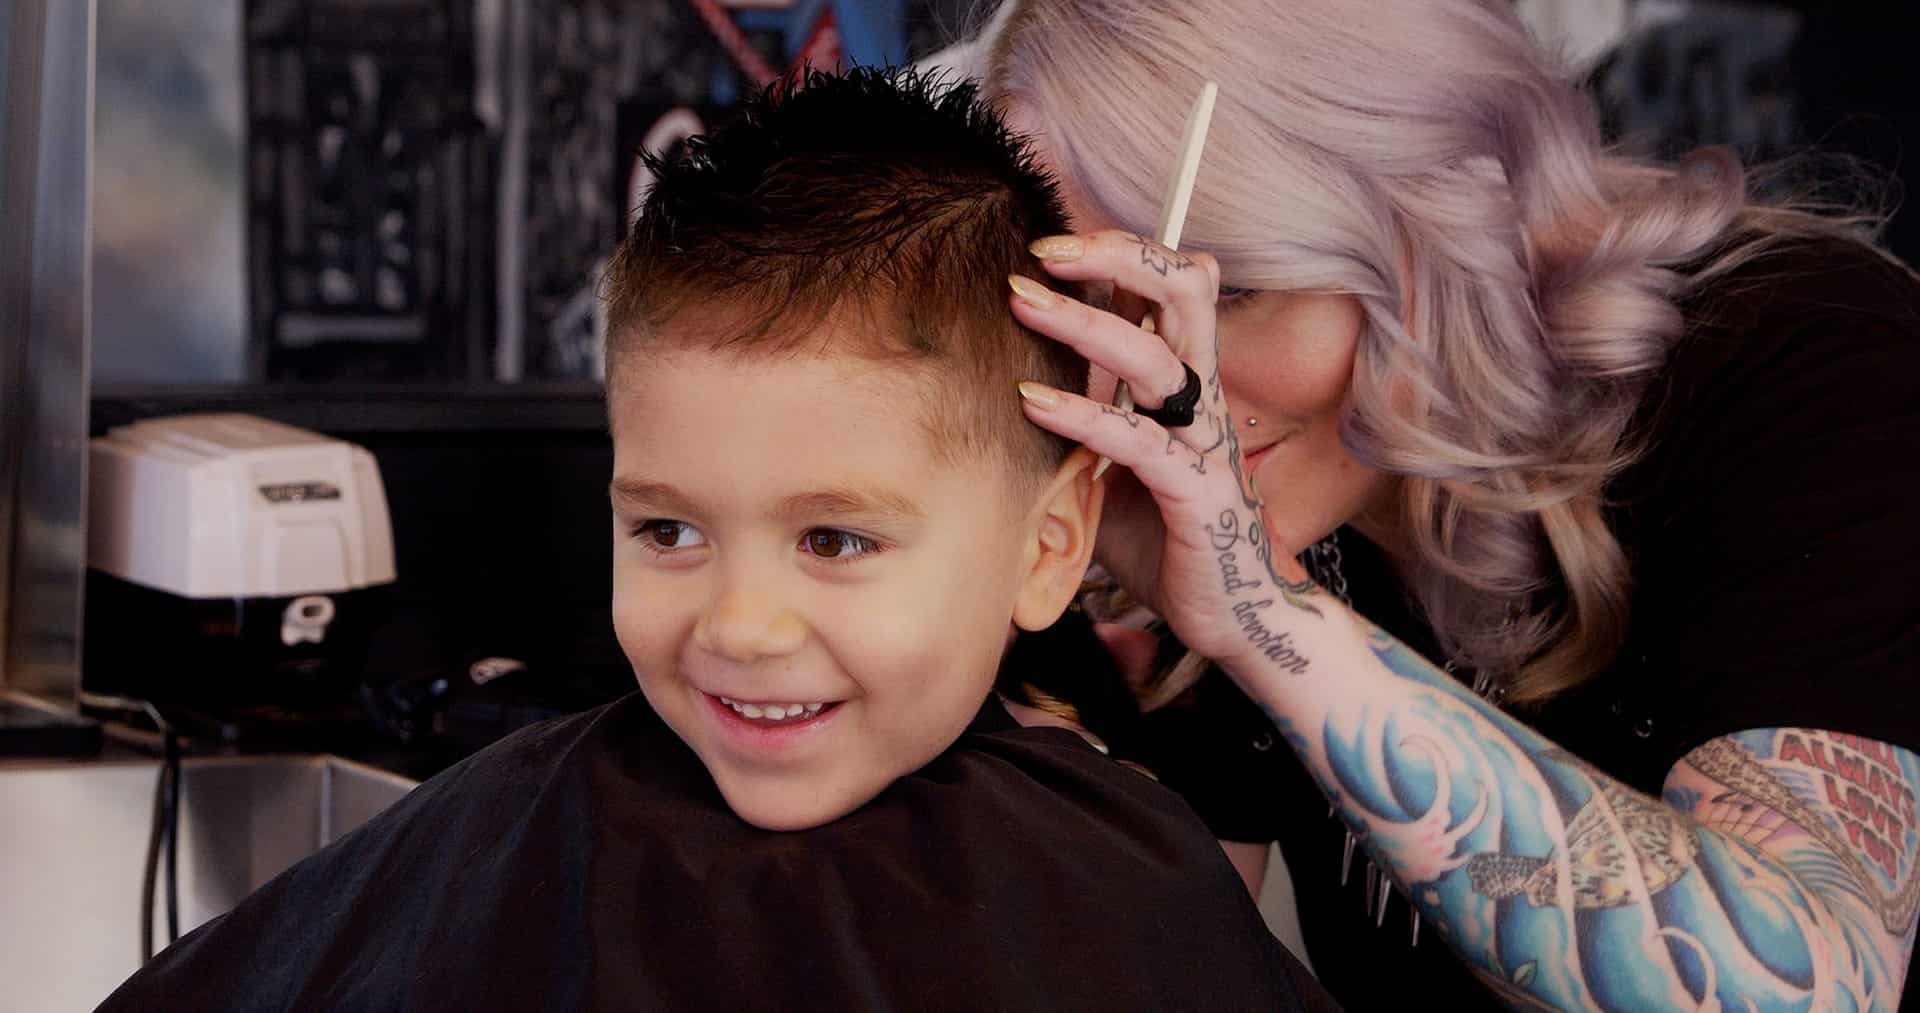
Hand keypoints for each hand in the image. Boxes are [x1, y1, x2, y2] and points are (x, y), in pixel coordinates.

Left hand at [1011, 231, 1325, 674]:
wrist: (1227, 613)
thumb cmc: (1163, 536)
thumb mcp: (1109, 466)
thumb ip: (1081, 420)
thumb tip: (1011, 384)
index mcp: (1184, 381)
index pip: (1167, 288)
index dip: (1118, 254)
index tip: (1049, 246)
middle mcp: (1200, 398)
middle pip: (1182, 292)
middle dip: (1116, 257)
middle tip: (1045, 249)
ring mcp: (1202, 441)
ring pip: (1156, 356)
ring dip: (1085, 323)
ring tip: (1021, 301)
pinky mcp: (1195, 492)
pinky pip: (1139, 441)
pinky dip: (1083, 415)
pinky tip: (1032, 403)